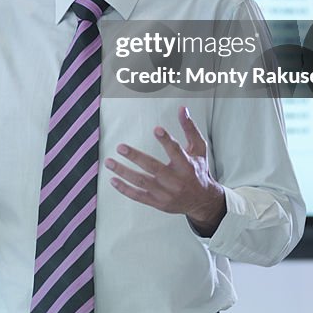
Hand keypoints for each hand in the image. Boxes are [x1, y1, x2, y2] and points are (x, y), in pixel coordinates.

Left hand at [104, 106, 226, 235]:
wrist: (202, 201)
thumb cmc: (198, 171)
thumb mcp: (199, 149)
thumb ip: (190, 129)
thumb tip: (182, 109)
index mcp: (187, 166)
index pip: (176, 152)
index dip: (167, 141)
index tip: (156, 129)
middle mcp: (176, 181)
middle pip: (154, 168)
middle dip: (136, 157)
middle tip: (121, 147)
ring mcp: (166, 193)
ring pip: (142, 182)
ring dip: (123, 172)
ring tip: (109, 162)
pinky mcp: (158, 202)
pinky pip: (138, 196)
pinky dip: (124, 189)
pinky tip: (113, 180)